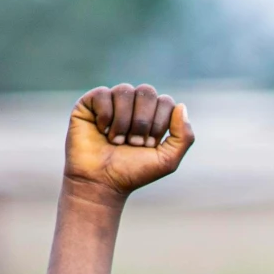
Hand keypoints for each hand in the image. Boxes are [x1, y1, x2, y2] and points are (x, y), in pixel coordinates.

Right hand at [64, 83, 193, 198]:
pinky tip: (102, 131)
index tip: (148, 146)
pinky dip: (106, 116)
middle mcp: (133, 104)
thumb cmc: (133, 172)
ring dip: (123, 121)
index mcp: (153, 115)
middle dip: (143, 121)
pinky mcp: (90, 102)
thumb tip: (181, 106)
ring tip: (117, 141)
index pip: (165, 102)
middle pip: (147, 92)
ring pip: (125, 90)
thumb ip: (184, 137)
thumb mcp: (167, 160)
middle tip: (134, 143)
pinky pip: (103, 94)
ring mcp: (112, 101)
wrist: (102, 183)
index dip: (159, 124)